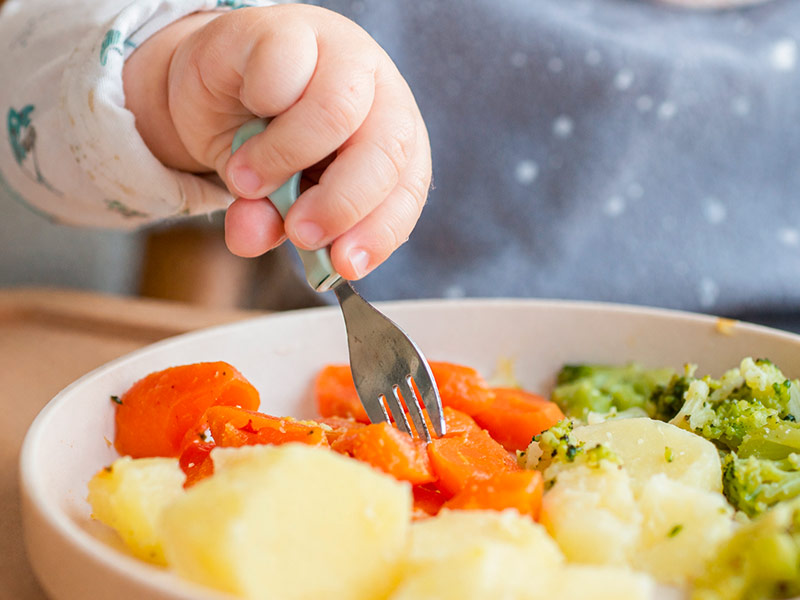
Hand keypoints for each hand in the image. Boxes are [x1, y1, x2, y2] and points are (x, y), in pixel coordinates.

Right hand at [123, 5, 430, 279]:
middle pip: (388, 149)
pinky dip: (261, 104)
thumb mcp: (274, 198)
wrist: (219, 86)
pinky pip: (285, 69)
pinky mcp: (288, 30)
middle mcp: (378, 94)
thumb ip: (270, 222)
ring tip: (246, 180)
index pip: (407, 189)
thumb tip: (249, 237)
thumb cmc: (265, 145)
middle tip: (297, 231)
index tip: (345, 264)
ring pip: (339, 109)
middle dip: (343, 204)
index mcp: (392, 140)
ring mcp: (338, 55)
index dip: (381, 231)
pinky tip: (245, 113)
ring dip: (286, 158)